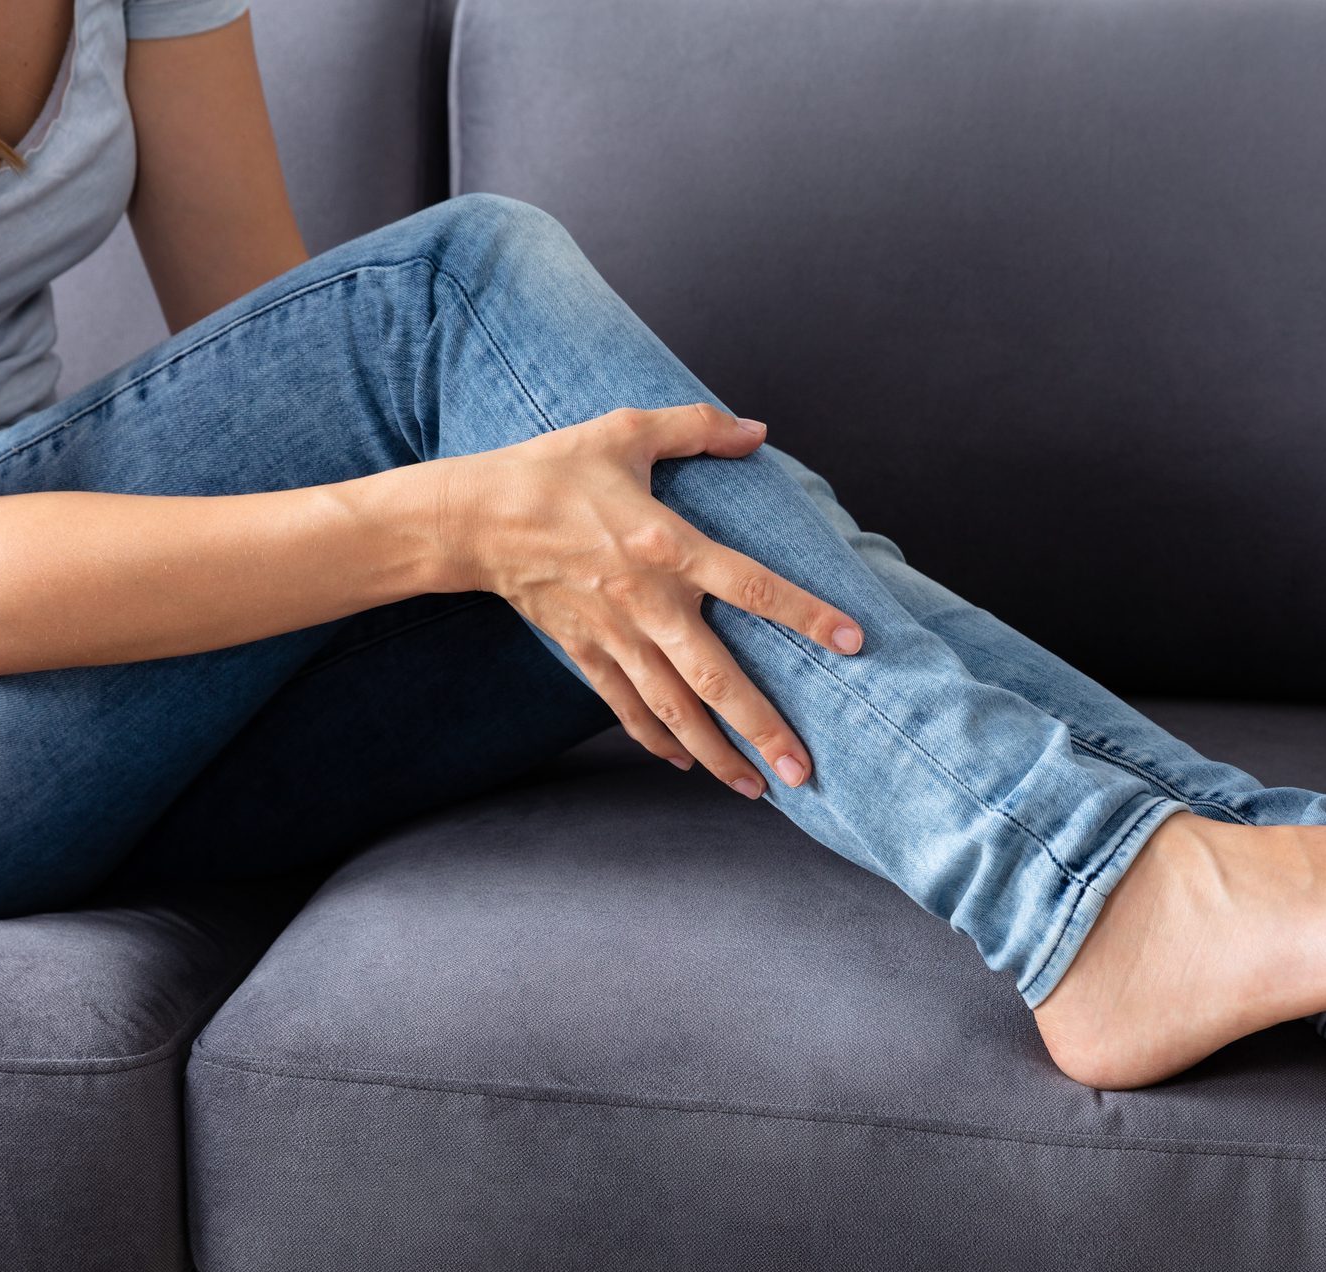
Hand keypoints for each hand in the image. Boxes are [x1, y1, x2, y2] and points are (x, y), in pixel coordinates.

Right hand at [439, 404, 862, 797]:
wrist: (472, 520)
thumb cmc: (551, 470)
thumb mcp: (626, 430)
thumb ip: (697, 429)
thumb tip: (758, 431)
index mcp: (666, 546)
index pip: (753, 586)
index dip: (806, 615)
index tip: (853, 643)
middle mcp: (647, 603)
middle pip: (716, 679)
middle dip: (763, 729)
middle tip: (805, 771)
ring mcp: (615, 637)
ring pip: (675, 710)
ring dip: (718, 755)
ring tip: (759, 789)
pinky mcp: (586, 654)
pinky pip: (627, 708)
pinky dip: (658, 740)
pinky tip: (687, 764)